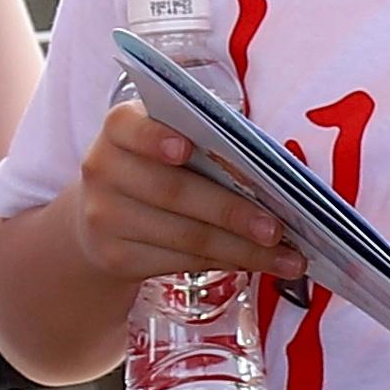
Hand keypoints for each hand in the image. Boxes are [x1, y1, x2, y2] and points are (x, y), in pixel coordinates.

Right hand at [63, 101, 302, 287]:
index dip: (157, 138)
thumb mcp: (169, 141)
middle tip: (276, 229)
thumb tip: (269, 170)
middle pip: (174, 191)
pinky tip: (255, 263)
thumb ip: (206, 143)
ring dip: (242, 248)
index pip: (128, 126)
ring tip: (285, 258)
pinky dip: (225, 261)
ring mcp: (105, 217)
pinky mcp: (115, 257)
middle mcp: (105, 170)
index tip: (186, 149)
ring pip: (185, 235)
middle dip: (232, 212)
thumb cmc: (158, 167)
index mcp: (120, 128)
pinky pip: (180, 261)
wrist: (104, 218)